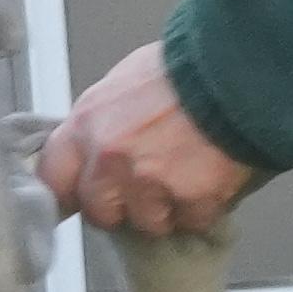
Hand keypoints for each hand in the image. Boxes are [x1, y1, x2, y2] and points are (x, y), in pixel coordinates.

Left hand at [36, 43, 257, 241]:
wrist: (240, 68)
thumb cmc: (186, 68)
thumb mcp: (124, 83)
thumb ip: (101, 123)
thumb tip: (91, 149)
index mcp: (87, 123)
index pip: (52, 178)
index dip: (68, 193)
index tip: (78, 200)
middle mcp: (109, 157)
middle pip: (100, 212)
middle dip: (123, 206)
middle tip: (149, 184)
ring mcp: (148, 182)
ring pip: (148, 223)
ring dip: (168, 209)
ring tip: (188, 173)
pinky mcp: (190, 199)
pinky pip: (191, 221)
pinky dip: (204, 208)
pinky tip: (212, 176)